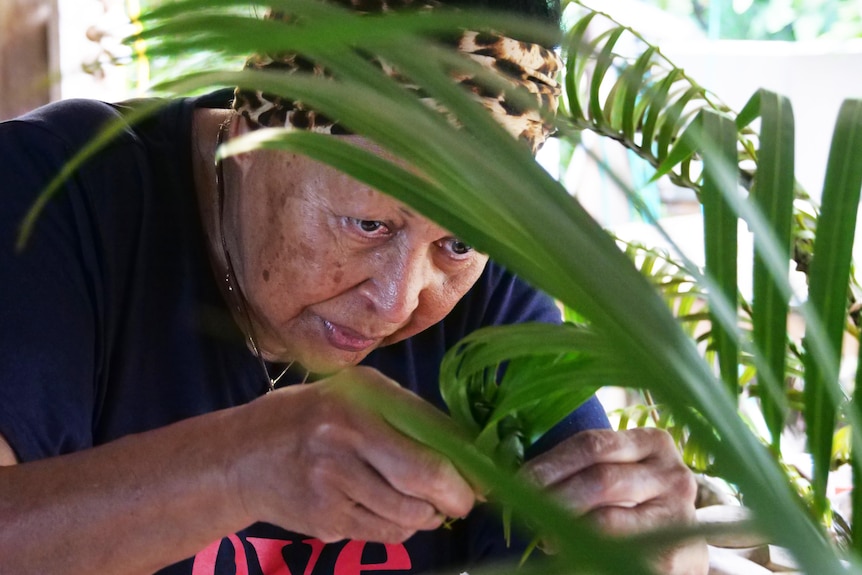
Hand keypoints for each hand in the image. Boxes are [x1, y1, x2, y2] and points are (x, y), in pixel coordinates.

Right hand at [226, 366, 475, 542]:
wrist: (239, 460)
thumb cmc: (306, 418)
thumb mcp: (352, 394)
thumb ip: (405, 414)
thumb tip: (464, 448)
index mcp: (356, 402)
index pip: (429, 434)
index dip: (464, 461)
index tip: (482, 476)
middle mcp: (342, 441)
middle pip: (424, 478)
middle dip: (456, 497)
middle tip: (464, 502)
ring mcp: (331, 486)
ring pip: (408, 514)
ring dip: (428, 515)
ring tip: (423, 504)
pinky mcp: (325, 522)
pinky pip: (384, 533)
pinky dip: (400, 527)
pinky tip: (389, 511)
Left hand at [522, 427, 707, 574]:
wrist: (675, 544)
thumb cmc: (634, 501)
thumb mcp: (616, 471)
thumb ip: (582, 467)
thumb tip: (522, 477)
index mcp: (653, 443)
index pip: (592, 445)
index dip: (551, 463)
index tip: (520, 480)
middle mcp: (672, 474)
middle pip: (600, 479)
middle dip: (554, 496)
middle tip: (524, 509)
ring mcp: (678, 514)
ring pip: (606, 520)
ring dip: (563, 527)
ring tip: (541, 534)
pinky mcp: (674, 555)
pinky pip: (616, 551)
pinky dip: (582, 551)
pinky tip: (564, 550)